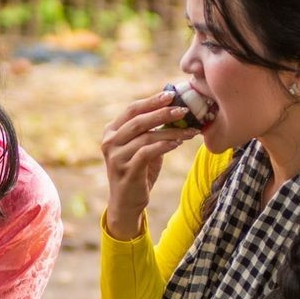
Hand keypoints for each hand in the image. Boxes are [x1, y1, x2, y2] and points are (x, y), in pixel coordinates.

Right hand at [100, 89, 198, 239]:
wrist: (126, 203)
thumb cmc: (138, 172)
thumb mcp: (142, 148)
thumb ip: (152, 131)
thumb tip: (177, 111)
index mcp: (111, 132)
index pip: (132, 110)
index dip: (152, 101)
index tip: (171, 95)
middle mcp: (110, 142)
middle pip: (138, 121)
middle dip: (163, 113)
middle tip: (184, 110)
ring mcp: (116, 157)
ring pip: (146, 137)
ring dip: (171, 132)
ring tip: (189, 131)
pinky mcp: (126, 171)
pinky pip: (147, 153)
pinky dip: (164, 146)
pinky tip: (177, 144)